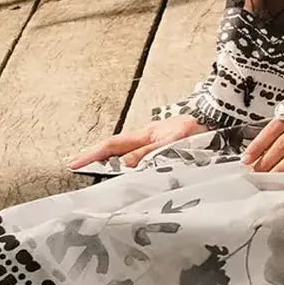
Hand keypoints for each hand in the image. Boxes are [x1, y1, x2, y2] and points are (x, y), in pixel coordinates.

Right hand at [70, 113, 208, 170]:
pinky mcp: (156, 145)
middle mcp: (143, 137)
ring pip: (120, 149)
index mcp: (143, 135)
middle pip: (111, 146)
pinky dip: (119, 159)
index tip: (74, 163)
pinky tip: (114, 165)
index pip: (111, 145)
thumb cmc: (194, 130)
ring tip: (85, 164)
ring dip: (103, 157)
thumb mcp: (173, 142)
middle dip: (90, 154)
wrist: (211, 120)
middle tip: (72, 164)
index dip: (91, 155)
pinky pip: (132, 153)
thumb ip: (150, 152)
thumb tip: (125, 164)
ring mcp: (148, 140)